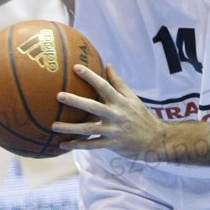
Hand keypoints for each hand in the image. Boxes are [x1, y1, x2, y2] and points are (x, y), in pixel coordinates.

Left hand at [53, 63, 171, 159]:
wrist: (156, 140)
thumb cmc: (142, 116)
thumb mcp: (133, 98)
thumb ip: (119, 83)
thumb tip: (108, 64)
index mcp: (120, 101)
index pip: (103, 85)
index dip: (90, 76)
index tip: (75, 67)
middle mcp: (116, 115)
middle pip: (93, 106)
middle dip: (75, 101)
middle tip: (59, 95)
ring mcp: (113, 130)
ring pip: (89, 129)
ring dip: (70, 128)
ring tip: (54, 125)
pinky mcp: (112, 144)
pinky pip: (92, 145)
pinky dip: (78, 145)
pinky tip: (63, 145)